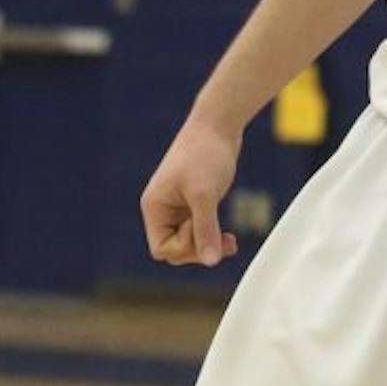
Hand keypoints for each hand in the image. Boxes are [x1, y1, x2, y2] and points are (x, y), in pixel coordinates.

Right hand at [140, 115, 240, 266]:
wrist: (218, 124)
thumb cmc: (206, 153)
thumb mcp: (205, 194)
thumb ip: (206, 229)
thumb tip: (210, 261)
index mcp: (155, 207)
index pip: (161, 248)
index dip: (184, 247)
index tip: (200, 225)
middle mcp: (164, 209)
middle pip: (175, 248)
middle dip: (199, 249)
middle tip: (226, 242)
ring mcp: (180, 205)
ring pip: (190, 240)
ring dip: (209, 244)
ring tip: (231, 243)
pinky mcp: (196, 201)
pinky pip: (200, 229)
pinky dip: (214, 234)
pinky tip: (230, 238)